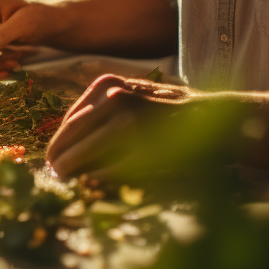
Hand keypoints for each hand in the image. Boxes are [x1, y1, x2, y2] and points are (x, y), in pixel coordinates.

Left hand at [45, 74, 195, 179]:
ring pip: (85, 151)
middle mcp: (114, 97)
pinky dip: (97, 178)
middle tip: (54, 171)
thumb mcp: (131, 96)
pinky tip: (91, 184)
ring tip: (67, 179)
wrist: (216, 117)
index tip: (53, 155)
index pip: (71, 118)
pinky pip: (110, 168)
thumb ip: (101, 112)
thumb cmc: (167, 110)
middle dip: (60, 156)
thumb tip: (66, 141)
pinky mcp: (143, 145)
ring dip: (72, 169)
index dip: (59, 140)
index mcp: (107, 84)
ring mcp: (129, 120)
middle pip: (72, 134)